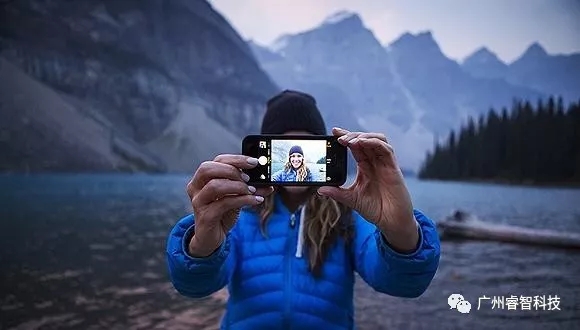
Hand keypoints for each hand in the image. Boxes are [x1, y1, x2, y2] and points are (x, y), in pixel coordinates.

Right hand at [186, 154, 273, 256]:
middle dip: (232, 170)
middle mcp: (196, 187)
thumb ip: (249, 189)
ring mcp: (198, 202)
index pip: (217, 161)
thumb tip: (268, 184)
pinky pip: (223, 204)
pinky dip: (242, 200)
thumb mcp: (236, 197)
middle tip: (249, 178)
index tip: (254, 162)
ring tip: (251, 190)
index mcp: (202, 178)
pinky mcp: (205, 216)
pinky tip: (255, 200)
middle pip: (208, 169)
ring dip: (237, 186)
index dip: (236, 159)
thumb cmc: (222, 213)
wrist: (211, 238)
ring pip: (214, 185)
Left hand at [317, 127, 418, 252]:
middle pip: (365, 140)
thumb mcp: (351, 199)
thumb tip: (320, 189)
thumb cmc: (375, 209)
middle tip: (339, 136)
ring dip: (363, 136)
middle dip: (352, 135)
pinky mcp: (393, 168)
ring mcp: (385, 164)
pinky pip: (386, 149)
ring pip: (377, 140)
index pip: (356, 147)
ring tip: (349, 140)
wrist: (390, 221)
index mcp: (365, 167)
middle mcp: (375, 163)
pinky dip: (374, 142)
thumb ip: (336, 193)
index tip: (334, 132)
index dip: (346, 137)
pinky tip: (363, 143)